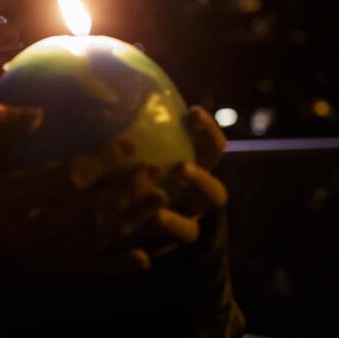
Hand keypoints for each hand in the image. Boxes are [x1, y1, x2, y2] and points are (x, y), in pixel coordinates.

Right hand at [0, 104, 201, 278]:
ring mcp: (37, 256)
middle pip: (89, 213)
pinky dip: (115, 267)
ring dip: (130, 223)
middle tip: (155, 171)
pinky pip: (84, 271)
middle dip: (126, 192)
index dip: (100, 162)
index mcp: (9, 198)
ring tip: (161, 202)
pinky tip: (144, 260)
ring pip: (92, 242)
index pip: (66, 179)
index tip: (128, 143)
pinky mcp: (43, 271)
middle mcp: (27, 233)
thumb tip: (39, 113)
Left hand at [144, 106, 229, 256]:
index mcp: (196, 173)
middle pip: (215, 195)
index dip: (208, 132)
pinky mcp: (158, 254)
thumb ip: (140, 129)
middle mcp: (196, 203)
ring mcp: (181, 231)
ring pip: (189, 231)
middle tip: (180, 168)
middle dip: (201, 181)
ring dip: (174, 222)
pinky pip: (158, 256)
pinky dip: (147, 254)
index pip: (213, 150)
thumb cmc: (134, 173)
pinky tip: (136, 255)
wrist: (129, 228)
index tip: (192, 112)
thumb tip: (123, 81)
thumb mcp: (140, 150)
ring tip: (154, 215)